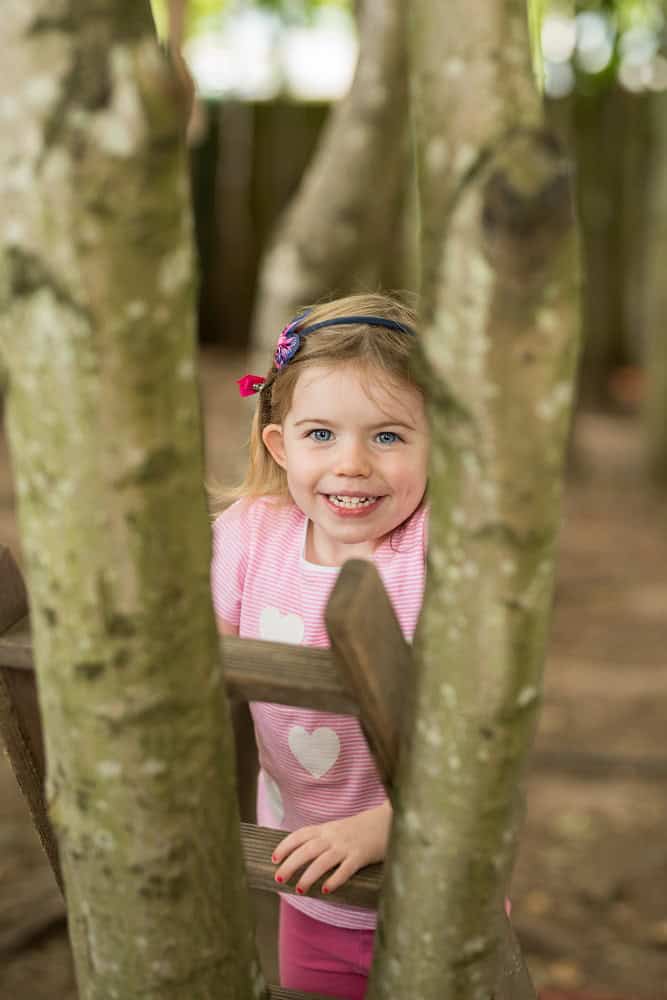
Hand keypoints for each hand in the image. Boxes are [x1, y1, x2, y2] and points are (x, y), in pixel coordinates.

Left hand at [271, 800, 391, 895]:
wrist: (389, 819)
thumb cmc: (362, 828)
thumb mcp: (339, 828)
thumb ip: (324, 839)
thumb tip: (303, 855)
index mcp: (327, 828)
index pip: (300, 835)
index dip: (285, 846)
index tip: (274, 859)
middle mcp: (334, 836)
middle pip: (307, 850)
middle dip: (290, 864)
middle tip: (279, 878)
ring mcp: (347, 846)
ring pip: (322, 861)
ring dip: (308, 875)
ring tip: (299, 889)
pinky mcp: (361, 856)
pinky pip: (345, 869)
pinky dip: (334, 879)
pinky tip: (326, 889)